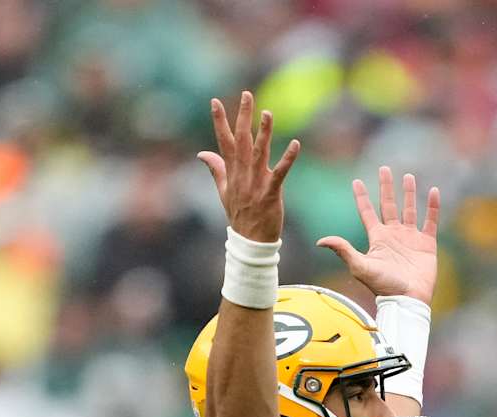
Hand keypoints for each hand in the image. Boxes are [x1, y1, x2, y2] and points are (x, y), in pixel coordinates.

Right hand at [197, 91, 300, 243]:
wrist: (250, 242)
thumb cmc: (239, 215)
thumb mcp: (223, 191)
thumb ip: (216, 169)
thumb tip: (202, 154)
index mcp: (232, 173)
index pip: (224, 142)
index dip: (220, 121)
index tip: (215, 101)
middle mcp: (242, 175)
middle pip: (241, 141)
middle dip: (243, 117)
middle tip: (247, 94)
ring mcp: (256, 184)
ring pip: (259, 153)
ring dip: (264, 133)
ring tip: (267, 113)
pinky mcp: (271, 194)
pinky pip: (280, 174)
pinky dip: (287, 159)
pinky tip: (295, 144)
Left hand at [318, 166, 440, 303]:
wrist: (407, 298)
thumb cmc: (382, 285)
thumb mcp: (359, 266)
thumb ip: (343, 250)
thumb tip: (320, 240)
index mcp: (377, 238)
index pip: (367, 212)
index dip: (361, 197)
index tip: (356, 181)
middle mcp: (393, 235)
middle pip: (388, 205)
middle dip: (386, 187)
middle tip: (383, 168)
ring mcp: (410, 238)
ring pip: (409, 209)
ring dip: (408, 193)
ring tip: (407, 175)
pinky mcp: (427, 243)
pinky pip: (430, 220)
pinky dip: (432, 206)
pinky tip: (433, 191)